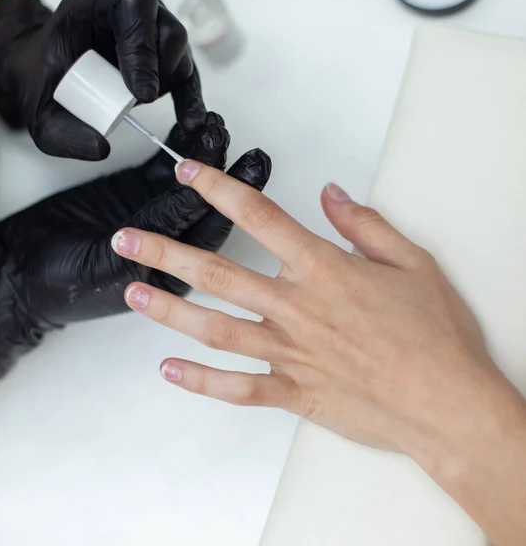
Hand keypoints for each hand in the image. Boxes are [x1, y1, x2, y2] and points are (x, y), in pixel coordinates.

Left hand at [0, 0, 204, 159]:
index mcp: (95, 3)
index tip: (140, 93)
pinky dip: (189, 97)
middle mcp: (129, 7)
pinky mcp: (163, 52)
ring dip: (169, 81)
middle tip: (141, 100)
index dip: (142, 49)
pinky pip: (186, 70)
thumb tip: (102, 148)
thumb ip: (63, 133)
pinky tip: (189, 121)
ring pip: (179, 48)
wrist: (49, 79)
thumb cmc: (45, 85)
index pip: (134, 8)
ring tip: (139, 101)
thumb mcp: (41, 114)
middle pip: (166, 28)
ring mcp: (150, 27)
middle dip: (160, 69)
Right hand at [0, 116, 271, 379]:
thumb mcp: (109, 264)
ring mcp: (152, 216)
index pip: (211, 232)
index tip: (254, 171)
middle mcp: (170, 244)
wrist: (16, 272)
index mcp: (173, 274)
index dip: (235, 201)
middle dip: (234, 178)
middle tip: (255, 150)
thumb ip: (151, 236)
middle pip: (210, 207)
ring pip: (189, 184)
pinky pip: (161, 170)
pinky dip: (176, 149)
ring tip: (221, 129)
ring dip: (207, 158)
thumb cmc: (62, 284)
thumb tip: (191, 203)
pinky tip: (192, 130)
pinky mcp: (132, 195)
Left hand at [112, 160, 525, 460]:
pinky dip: (201, 381)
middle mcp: (297, 309)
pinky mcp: (294, 392)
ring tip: (134, 295)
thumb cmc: (436, 335)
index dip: (218, 190)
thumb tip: (332, 195)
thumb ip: (365, 225)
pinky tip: (170, 370)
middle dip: (167, 253)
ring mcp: (291, 353)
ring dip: (170, 311)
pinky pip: (238, 388)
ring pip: (216, 329)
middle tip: (129, 241)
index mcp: (324, 271)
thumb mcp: (413, 263)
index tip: (188, 175)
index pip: (260, 217)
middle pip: (218, 274)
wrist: (449, 404)